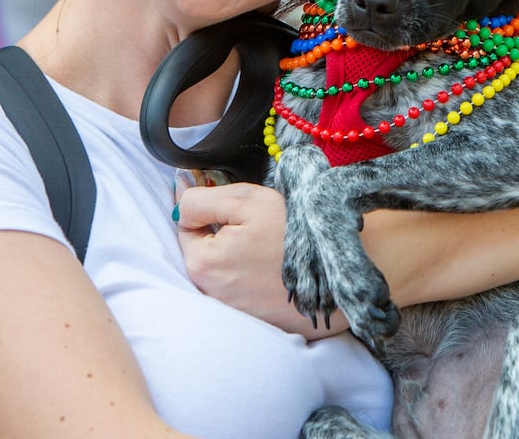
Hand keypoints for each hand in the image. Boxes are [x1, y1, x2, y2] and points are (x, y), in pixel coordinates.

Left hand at [175, 181, 339, 337]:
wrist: (339, 276)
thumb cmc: (293, 233)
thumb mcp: (246, 200)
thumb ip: (203, 199)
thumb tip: (179, 198)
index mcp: (202, 265)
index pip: (187, 222)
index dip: (212, 206)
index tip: (240, 208)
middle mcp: (210, 295)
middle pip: (204, 247)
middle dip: (224, 231)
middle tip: (259, 226)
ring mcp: (231, 311)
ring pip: (223, 266)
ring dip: (239, 253)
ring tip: (270, 247)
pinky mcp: (253, 320)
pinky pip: (242, 287)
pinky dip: (254, 275)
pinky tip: (275, 268)